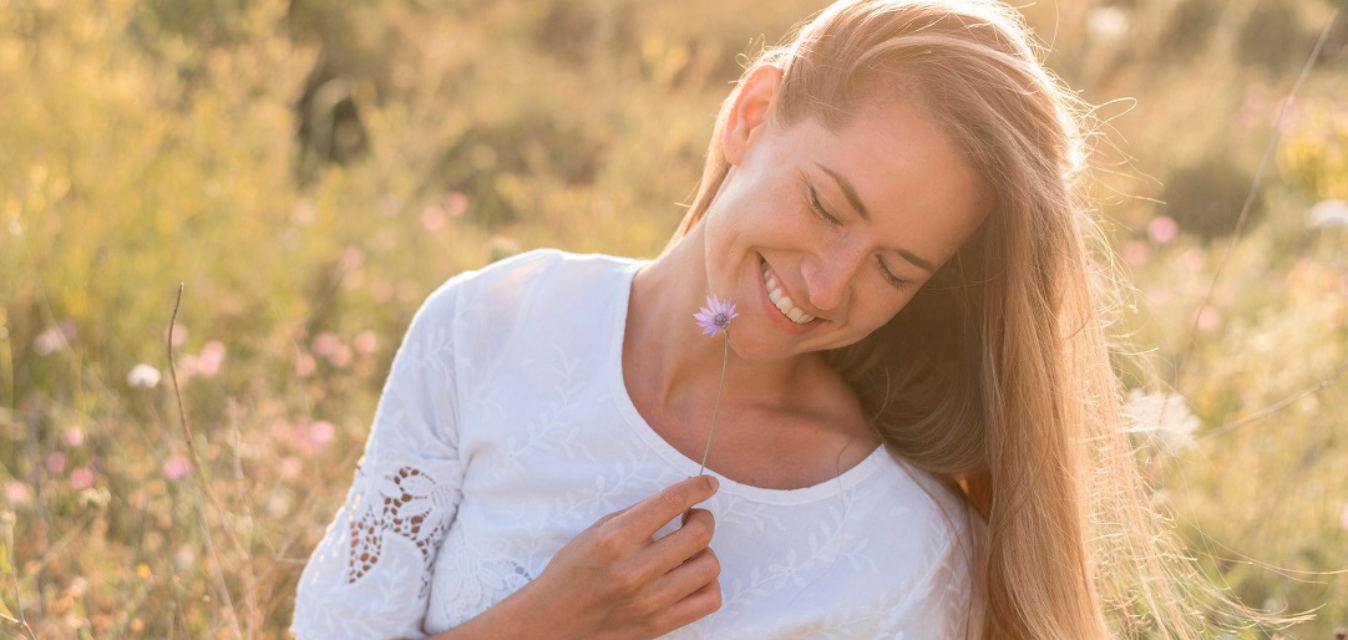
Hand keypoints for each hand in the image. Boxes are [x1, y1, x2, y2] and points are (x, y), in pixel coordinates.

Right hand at [523, 475, 722, 639]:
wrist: (553, 621)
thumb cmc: (574, 570)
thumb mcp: (597, 530)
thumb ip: (639, 514)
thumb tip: (681, 497)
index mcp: (615, 539)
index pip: (671, 502)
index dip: (698, 487)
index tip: (708, 483)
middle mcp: (634, 570)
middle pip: (699, 534)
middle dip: (703, 518)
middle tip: (694, 518)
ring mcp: (649, 601)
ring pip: (709, 566)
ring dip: (705, 552)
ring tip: (689, 551)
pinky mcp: (659, 624)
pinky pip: (709, 600)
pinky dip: (707, 584)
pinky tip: (691, 577)